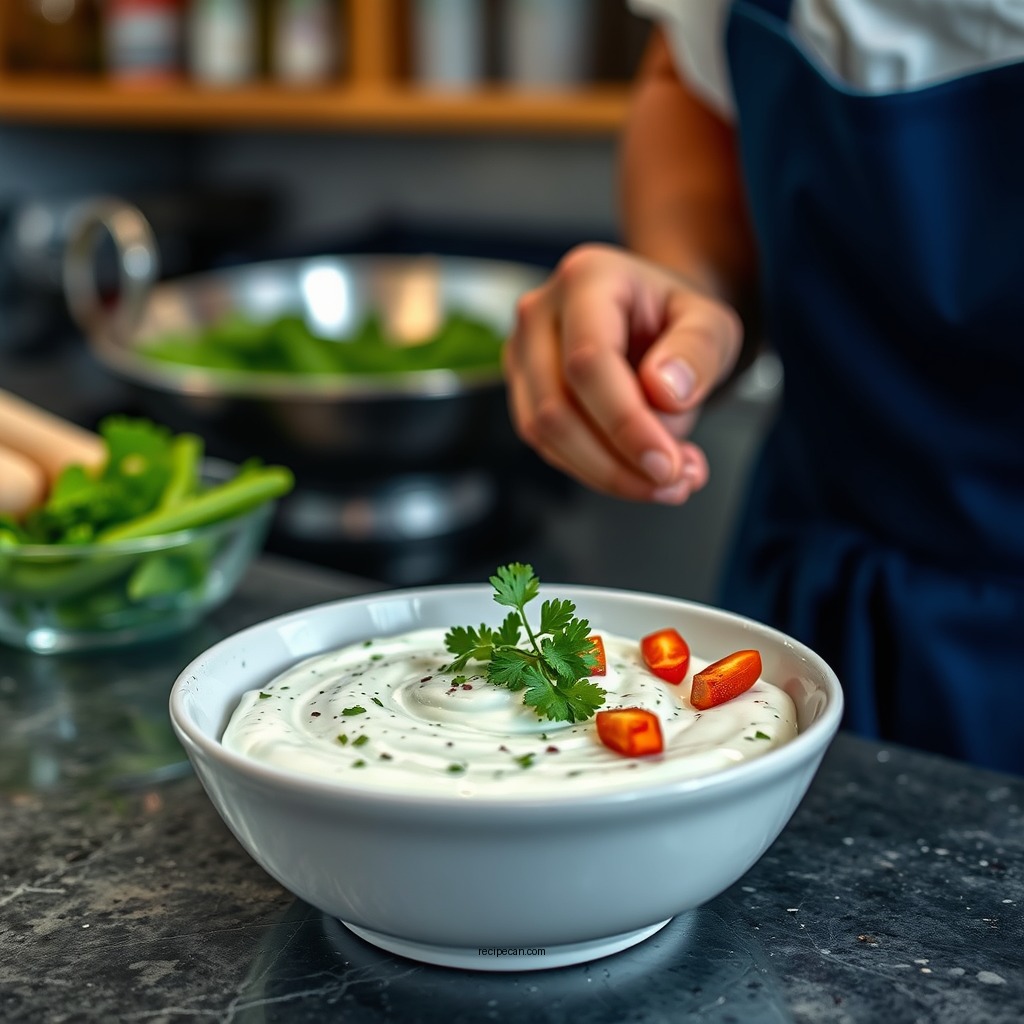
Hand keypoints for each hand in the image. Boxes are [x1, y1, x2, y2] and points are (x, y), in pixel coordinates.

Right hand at [503, 243, 743, 503]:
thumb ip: (698, 351)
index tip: (666, 465)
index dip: (625, 422)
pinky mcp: (523, 393)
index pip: (589, 362)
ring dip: (608, 473)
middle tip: (675, 484)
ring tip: (669, 481)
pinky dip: (596, 470)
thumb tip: (664, 392)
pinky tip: (641, 471)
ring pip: (546, 435)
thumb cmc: (680, 320)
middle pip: (557, 407)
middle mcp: (540, 313)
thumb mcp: (714, 324)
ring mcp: (523, 354)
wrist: (655, 323)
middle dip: (616, 462)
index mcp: (587, 278)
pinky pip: (549, 447)